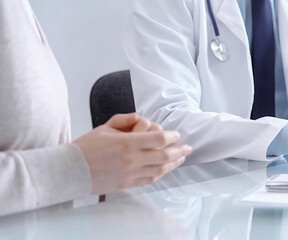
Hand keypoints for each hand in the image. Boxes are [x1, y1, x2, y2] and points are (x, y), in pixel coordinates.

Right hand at [73, 113, 191, 194]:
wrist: (71, 170)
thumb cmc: (87, 147)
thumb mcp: (106, 126)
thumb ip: (127, 119)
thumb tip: (143, 120)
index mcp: (127, 142)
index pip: (159, 138)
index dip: (171, 136)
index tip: (176, 134)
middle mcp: (132, 159)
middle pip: (165, 155)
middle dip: (179, 150)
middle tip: (188, 147)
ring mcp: (131, 173)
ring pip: (161, 169)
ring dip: (174, 163)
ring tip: (182, 158)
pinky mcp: (128, 184)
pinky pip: (151, 178)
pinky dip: (162, 173)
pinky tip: (167, 168)